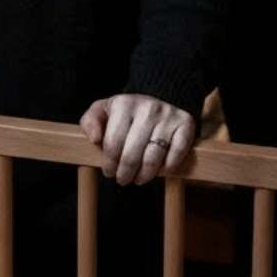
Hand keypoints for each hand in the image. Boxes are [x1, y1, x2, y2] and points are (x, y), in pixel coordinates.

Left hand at [79, 94, 195, 186]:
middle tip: (123, 179)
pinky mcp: (186, 123)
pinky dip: (169, 166)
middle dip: (124, 173)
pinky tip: (161, 171)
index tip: (109, 171)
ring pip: (153, 158)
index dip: (109, 163)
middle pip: (132, 154)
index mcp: (124, 104)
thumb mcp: (103, 110)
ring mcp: (168, 116)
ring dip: (144, 175)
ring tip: (138, 179)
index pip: (112, 143)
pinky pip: (177, 152)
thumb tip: (94, 139)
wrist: (160, 97)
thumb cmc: (127, 112)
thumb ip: (90, 121)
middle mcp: (148, 108)